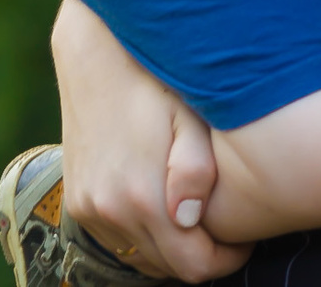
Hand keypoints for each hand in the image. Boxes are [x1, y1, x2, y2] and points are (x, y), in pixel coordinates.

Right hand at [53, 0, 250, 279]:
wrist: (96, 56)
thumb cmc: (155, 82)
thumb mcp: (188, 118)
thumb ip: (195, 171)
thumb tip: (191, 220)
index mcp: (142, 196)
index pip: (193, 266)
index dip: (226, 259)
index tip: (243, 238)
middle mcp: (109, 210)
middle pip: (168, 267)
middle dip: (201, 253)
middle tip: (222, 225)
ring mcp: (89, 208)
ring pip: (141, 258)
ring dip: (170, 248)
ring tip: (193, 213)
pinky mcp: (77, 200)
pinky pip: (117, 241)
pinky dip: (142, 236)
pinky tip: (161, 205)